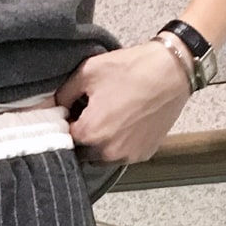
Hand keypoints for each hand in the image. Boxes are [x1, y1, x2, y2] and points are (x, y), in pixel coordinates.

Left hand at [56, 41, 192, 163]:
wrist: (172, 71)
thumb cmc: (131, 69)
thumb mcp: (88, 71)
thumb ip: (64, 93)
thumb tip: (53, 106)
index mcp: (89, 133)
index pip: (64, 137)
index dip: (67, 124)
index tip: (73, 112)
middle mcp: (105, 152)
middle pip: (82, 151)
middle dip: (84, 135)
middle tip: (94, 113)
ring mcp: (126, 156)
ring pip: (102, 157)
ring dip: (102, 143)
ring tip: (112, 117)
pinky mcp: (142, 155)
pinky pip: (123, 154)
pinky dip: (121, 144)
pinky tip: (128, 123)